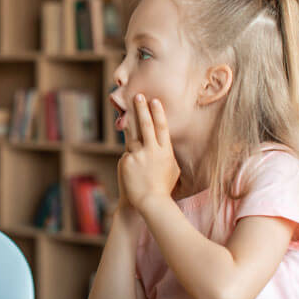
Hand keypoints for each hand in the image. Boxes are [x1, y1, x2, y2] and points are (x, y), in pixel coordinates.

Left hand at [118, 94, 180, 213]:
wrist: (150, 202)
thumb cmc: (163, 186)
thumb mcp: (172, 168)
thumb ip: (166, 153)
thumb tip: (164, 141)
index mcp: (165, 151)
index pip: (161, 127)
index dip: (158, 113)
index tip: (154, 100)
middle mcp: (152, 150)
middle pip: (145, 125)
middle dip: (141, 109)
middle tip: (137, 96)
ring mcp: (138, 155)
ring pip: (132, 140)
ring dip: (131, 138)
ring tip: (133, 141)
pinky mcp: (127, 160)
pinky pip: (126, 154)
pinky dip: (129, 160)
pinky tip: (133, 173)